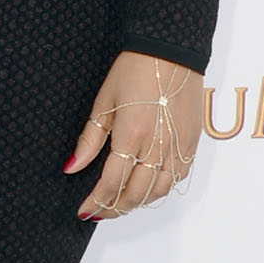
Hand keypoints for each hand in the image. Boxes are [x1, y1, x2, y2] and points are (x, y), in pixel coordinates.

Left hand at [67, 51, 201, 218]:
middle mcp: (157, 147)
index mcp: (131, 136)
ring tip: (120, 203)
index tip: (84, 210)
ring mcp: (177, 147)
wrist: (170, 51)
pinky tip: (146, 187)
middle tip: (99, 211)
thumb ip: (89, 140)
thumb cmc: (134, 70)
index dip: (96, 202)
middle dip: (114, 209)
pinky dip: (160, 189)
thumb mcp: (103, 103)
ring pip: (158, 192)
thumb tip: (72, 167)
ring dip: (137, 203)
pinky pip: (177, 178)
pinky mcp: (191, 143)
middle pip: (135, 195)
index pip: (111, 184)